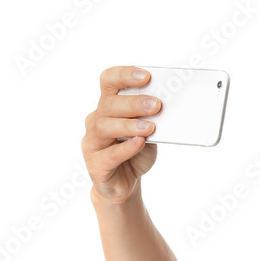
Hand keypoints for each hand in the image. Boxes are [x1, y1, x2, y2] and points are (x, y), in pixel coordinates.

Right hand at [81, 66, 159, 203]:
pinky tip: (140, 143)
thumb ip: (151, 121)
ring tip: (150, 127)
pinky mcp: (96, 165)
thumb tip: (167, 109)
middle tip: (156, 104)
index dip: (124, 75)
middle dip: (134, 103)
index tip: (145, 76)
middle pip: (109, 105)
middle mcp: (95, 121)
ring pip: (104, 127)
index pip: (108, 82)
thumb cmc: (135, 154)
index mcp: (108, 107)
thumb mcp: (147, 134)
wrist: (125, 185)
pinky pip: (109, 154)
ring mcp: (92, 142)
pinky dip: (126, 148)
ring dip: (129, 125)